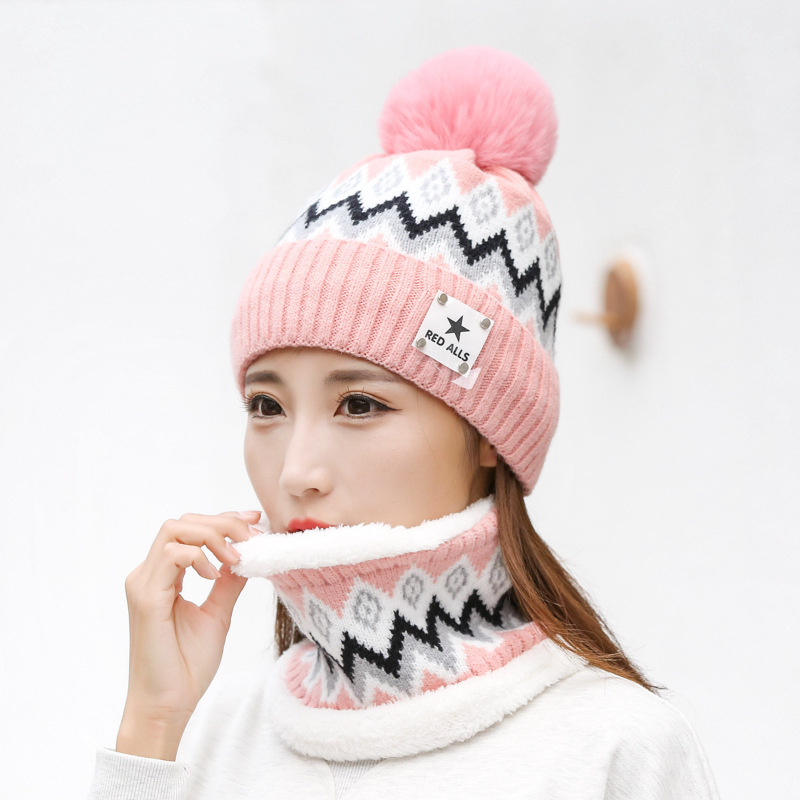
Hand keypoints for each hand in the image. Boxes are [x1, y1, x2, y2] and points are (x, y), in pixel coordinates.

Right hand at [115, 510, 257, 758]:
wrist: (167, 705)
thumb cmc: (186, 666)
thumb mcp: (217, 614)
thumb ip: (228, 583)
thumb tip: (247, 556)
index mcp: (163, 578)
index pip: (190, 530)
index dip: (223, 519)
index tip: (254, 520)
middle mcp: (148, 575)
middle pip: (182, 522)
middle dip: (222, 522)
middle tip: (251, 536)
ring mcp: (143, 584)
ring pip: (175, 530)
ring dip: (212, 535)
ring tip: (235, 558)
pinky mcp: (146, 598)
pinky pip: (171, 556)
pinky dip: (199, 556)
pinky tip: (215, 575)